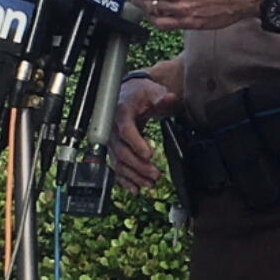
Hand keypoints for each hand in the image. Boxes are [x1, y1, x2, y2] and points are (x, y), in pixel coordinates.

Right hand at [108, 76, 177, 192]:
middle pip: (121, 151)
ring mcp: (111, 141)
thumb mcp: (153, 91)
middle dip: (138, 165)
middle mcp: (112, 129)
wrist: (129, 95)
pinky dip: (124, 179)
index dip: (136, 143)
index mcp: (120, 113)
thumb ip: (162, 97)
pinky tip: (135, 188)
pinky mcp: (114, 149)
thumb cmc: (141, 94)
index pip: (126, 131)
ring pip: (118, 162)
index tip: (149, 154)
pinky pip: (116, 167)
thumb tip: (169, 98)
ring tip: (149, 184)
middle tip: (154, 174)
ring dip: (133, 176)